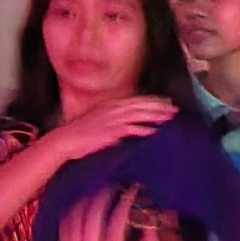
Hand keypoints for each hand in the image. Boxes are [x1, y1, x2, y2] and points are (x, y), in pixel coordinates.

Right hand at [49, 97, 177, 162]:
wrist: (64, 141)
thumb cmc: (80, 134)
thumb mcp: (98, 120)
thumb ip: (113, 118)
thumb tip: (128, 123)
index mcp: (109, 104)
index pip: (135, 99)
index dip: (152, 100)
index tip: (166, 101)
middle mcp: (112, 109)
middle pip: (140, 104)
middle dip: (159, 106)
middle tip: (174, 108)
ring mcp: (111, 119)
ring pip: (139, 114)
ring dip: (155, 115)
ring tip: (170, 118)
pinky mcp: (109, 132)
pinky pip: (130, 129)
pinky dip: (143, 129)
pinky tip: (154, 132)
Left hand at [59, 187, 166, 240]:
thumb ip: (158, 240)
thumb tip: (164, 213)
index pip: (117, 223)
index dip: (124, 204)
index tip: (131, 191)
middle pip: (92, 222)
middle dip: (100, 201)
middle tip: (109, 188)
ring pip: (75, 229)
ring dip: (83, 208)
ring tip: (92, 195)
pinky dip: (67, 223)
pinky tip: (73, 211)